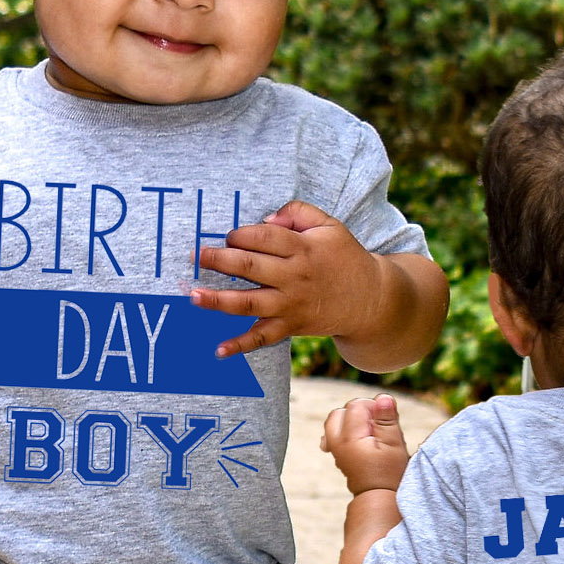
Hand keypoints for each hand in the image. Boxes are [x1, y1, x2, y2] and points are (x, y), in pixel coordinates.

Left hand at [191, 200, 387, 357]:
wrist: (370, 300)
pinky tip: (219, 350)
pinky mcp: (290, 326)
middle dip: (218, 260)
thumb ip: (297, 213)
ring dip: (218, 300)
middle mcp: (293, 277)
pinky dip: (240, 345)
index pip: (263, 237)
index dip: (241, 234)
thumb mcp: (329, 225)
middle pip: (250, 266)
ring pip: (249, 302)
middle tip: (194, 256)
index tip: (228, 235)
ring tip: (193, 295)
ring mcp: (290, 304)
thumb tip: (266, 220)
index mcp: (302, 248)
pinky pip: (262, 337)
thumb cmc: (345, 258)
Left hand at [321, 393, 409, 493]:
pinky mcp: (336, 453)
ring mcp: (334, 448)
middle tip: (377, 426)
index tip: (386, 421)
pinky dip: (344, 430)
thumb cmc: (389, 473)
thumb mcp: (394, 443)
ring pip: (336, 420)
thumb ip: (387, 418)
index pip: (356, 405)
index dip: (374, 407)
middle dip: (360, 411)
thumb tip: (383, 397)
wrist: (377, 497)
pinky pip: (333, 433)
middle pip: (342, 410)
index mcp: (350, 437)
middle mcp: (336, 441)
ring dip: (352, 420)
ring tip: (369, 432)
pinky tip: (357, 438)